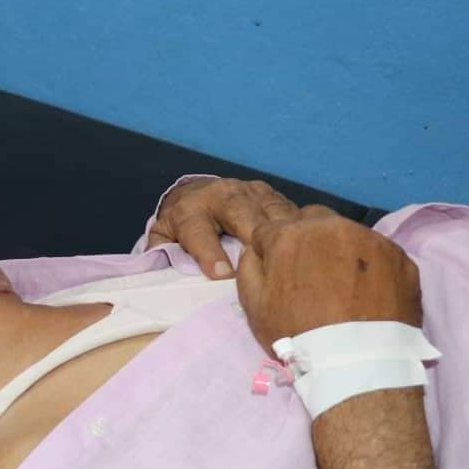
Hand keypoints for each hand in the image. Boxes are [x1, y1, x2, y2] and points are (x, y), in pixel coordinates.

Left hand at [145, 177, 299, 279]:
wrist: (194, 193)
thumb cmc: (180, 227)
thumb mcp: (163, 239)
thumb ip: (161, 256)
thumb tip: (163, 277)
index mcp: (189, 210)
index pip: (198, 233)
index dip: (209, 254)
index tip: (222, 275)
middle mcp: (220, 195)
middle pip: (241, 215)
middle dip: (254, 238)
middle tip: (267, 265)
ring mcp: (247, 191)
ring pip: (268, 210)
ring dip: (282, 233)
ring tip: (294, 258)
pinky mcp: (268, 192)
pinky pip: (287, 209)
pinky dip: (297, 227)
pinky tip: (307, 245)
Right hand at [236, 207, 422, 350]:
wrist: (358, 362)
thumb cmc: (298, 334)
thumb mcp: (254, 307)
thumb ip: (248, 267)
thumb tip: (256, 248)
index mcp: (290, 235)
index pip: (270, 229)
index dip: (271, 250)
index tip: (279, 272)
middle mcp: (331, 226)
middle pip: (313, 220)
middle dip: (308, 239)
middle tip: (313, 273)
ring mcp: (370, 238)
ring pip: (349, 233)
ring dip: (342, 249)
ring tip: (345, 285)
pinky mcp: (400, 256)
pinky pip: (379, 252)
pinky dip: (372, 266)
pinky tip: (370, 292)